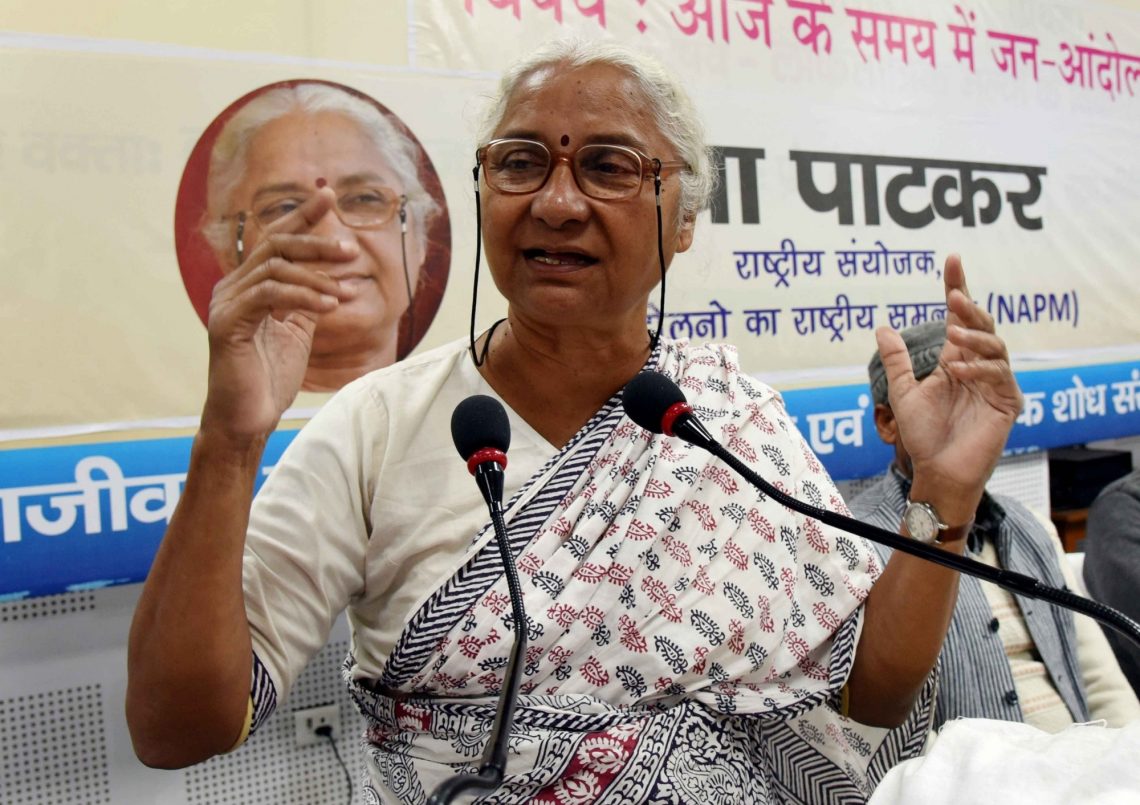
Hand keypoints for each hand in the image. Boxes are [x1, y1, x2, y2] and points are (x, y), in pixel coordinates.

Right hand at [201, 188, 356, 444]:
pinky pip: (269, 295)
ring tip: (344, 294)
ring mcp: (225, 304)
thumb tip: (329, 274)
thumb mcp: (296, 331)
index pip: (276, 240)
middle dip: (316, 242)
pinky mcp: (226, 323)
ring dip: (316, 276)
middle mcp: (231, 288)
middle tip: (350, 250)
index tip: (328, 195)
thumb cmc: (269, 379)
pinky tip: (328, 307)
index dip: (301, 215)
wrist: (247, 420)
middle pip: (275, 245)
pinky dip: (302, 296)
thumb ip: (305, 299)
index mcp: (247, 286)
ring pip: (274, 268)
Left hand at [874, 254, 1022, 524]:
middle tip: (953, 294)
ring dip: (975, 336)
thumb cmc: (923, 435)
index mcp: (956, 359)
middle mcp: (978, 366)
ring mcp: (996, 384)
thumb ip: (897, 360)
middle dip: (969, 306)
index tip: (952, 259)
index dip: (957, 287)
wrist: (937, 471)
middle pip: (981, 324)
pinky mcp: (1007, 403)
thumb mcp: (903, 392)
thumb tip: (882, 327)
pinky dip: (980, 369)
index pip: (959, 316)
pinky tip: (961, 370)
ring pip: (995, 346)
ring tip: (953, 334)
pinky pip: (1000, 376)